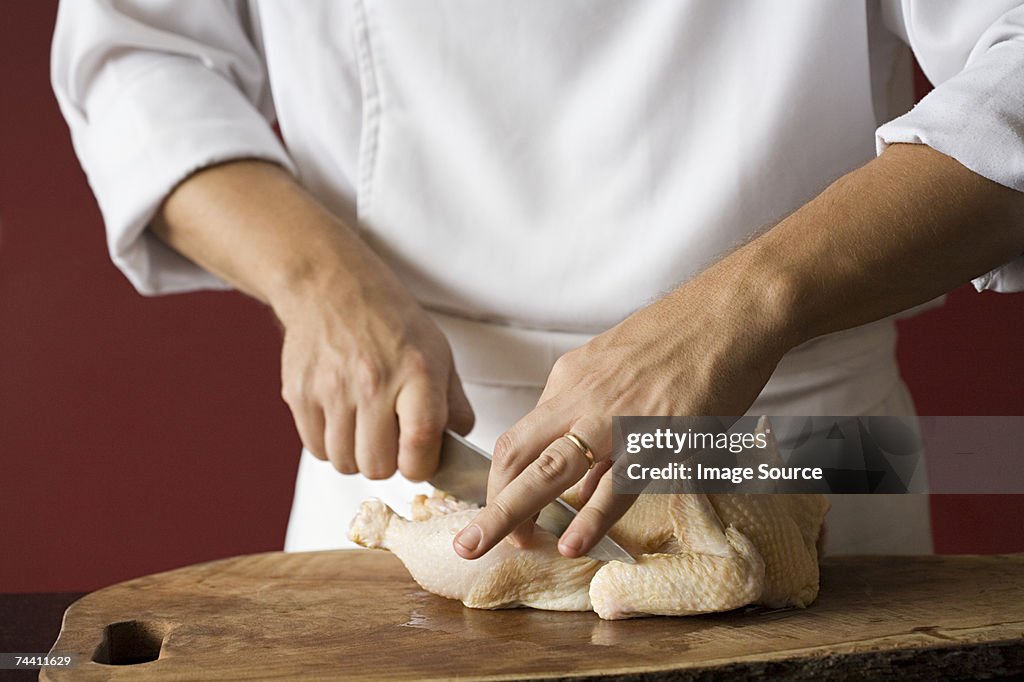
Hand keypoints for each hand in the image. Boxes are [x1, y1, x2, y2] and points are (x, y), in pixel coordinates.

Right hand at [274, 268, 474, 479]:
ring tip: (364, 427)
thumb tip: (455, 452)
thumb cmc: (392, 323)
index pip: (420, 446)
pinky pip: (316, 449)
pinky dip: (331, 444)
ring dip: (357, 455)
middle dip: (388, 463)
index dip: (422, 466)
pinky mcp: (299, 394)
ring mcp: (331, 389)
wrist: (331, 287)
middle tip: (390, 441)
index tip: (419, 459)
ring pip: (344, 464)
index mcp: (417, 372)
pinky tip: (341, 418)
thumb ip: (453, 407)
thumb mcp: (439, 353)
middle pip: (377, 466)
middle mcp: (373, 382)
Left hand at [452, 255, 796, 559]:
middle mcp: (583, 398)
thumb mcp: (615, 366)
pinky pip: (619, 483)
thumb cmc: (679, 337)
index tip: (500, 514)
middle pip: (518, 457)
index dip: (500, 483)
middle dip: (490, 505)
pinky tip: (573, 544)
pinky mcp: (661, 435)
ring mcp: (620, 418)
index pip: (517, 439)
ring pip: (554, 472)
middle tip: (467, 544)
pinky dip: (592, 517)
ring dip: (519, 513)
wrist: (729, 310)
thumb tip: (580, 482)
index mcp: (569, 379)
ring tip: (498, 549)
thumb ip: (591, 418)